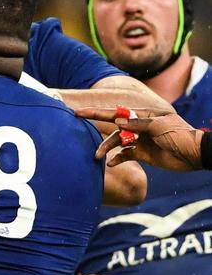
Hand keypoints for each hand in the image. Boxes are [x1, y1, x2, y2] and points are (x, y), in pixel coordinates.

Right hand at [76, 107, 202, 170]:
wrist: (194, 155)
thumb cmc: (179, 135)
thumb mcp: (158, 126)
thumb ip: (137, 124)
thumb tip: (116, 121)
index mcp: (141, 116)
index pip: (116, 113)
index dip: (96, 112)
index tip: (79, 111)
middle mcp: (138, 127)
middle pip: (113, 128)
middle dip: (97, 130)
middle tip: (79, 129)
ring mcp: (139, 140)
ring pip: (117, 143)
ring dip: (106, 148)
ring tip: (97, 156)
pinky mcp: (142, 154)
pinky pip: (124, 155)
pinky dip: (117, 158)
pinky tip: (110, 163)